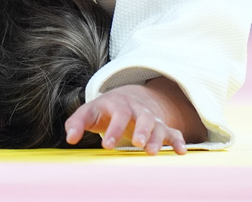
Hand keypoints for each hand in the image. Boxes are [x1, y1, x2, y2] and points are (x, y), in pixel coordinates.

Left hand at [65, 83, 187, 154]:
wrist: (127, 98)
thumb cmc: (105, 110)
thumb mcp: (90, 112)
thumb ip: (77, 122)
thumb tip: (70, 137)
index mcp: (119, 105)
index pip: (118, 114)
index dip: (113, 129)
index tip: (107, 146)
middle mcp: (137, 111)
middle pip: (143, 117)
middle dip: (141, 130)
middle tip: (137, 143)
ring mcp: (151, 119)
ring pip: (158, 126)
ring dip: (157, 139)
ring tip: (151, 152)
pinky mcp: (162, 128)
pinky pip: (173, 133)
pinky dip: (179, 141)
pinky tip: (181, 152)